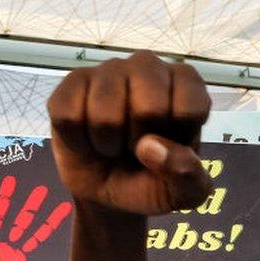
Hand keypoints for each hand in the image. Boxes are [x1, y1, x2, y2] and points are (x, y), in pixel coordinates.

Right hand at [48, 51, 212, 215]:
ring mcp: (109, 70)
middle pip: (149, 107)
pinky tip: (87, 138)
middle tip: (135, 148)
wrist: (108, 191)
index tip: (169, 147)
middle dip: (140, 143)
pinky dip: (77, 140)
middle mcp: (149, 67)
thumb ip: (187, 175)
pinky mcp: (74, 82)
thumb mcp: (184, 193)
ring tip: (112, 145)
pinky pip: (69, 115)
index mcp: (186, 86)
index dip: (176, 140)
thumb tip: (149, 147)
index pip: (190, 106)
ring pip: (104, 113)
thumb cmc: (151, 183)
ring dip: (106, 144)